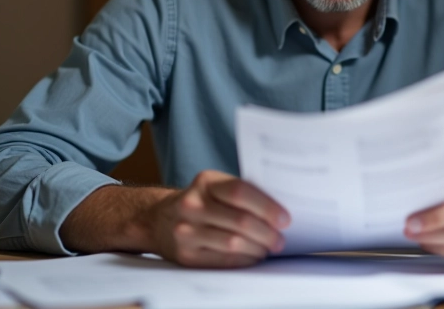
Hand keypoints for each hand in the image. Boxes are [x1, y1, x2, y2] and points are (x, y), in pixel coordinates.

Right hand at [149, 170, 289, 267]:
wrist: (158, 220)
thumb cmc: (201, 202)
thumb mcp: (214, 187)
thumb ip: (241, 194)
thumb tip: (279, 212)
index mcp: (205, 182)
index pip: (240, 192)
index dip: (266, 207)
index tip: (285, 219)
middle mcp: (192, 205)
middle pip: (240, 221)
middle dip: (267, 233)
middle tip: (280, 240)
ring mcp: (186, 231)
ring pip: (234, 244)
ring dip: (258, 248)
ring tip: (268, 248)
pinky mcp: (186, 255)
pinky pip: (224, 261)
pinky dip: (244, 260)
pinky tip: (252, 256)